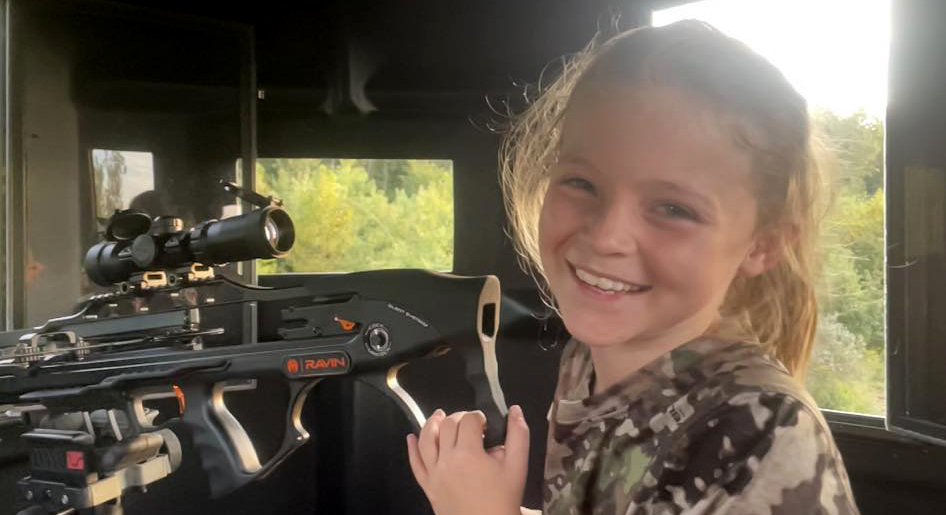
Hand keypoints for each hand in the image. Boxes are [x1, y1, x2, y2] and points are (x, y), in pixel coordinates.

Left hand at [406, 405, 529, 514]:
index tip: (486, 423)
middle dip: (459, 417)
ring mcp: (434, 474)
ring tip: (439, 416)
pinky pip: (415, 464)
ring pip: (426, 440)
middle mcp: (447, 460)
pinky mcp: (428, 486)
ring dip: (431, 424)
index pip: (469, 421)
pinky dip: (411, 448)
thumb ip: (518, 434)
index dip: (478, 416)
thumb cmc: (503, 499)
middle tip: (470, 422)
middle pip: (447, 426)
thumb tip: (515, 410)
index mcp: (468, 453)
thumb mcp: (518, 466)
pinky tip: (411, 437)